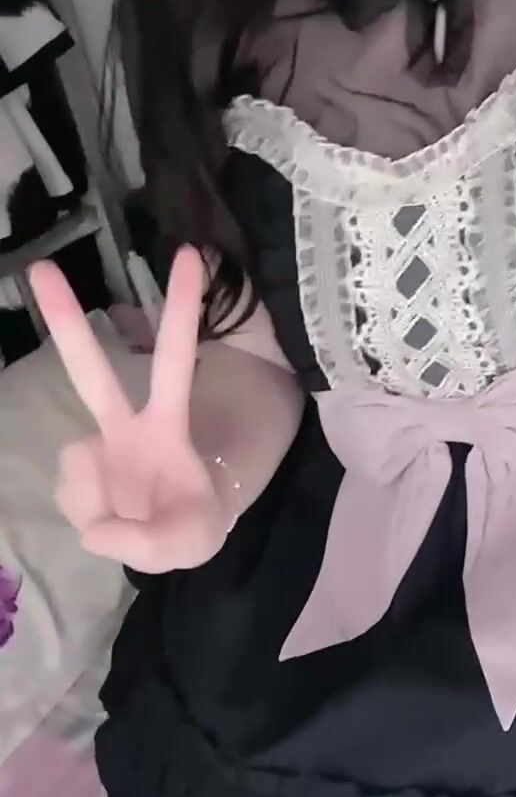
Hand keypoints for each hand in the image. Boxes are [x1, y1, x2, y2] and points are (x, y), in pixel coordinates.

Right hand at [30, 247, 228, 572]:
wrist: (172, 541)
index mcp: (166, 424)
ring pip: (74, 462)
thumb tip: (94, 529)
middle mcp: (124, 426)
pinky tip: (111, 521)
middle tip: (41, 268)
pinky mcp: (77, 479)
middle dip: (65, 320)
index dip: (180, 312)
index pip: (174, 362)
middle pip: (90, 370)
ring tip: (131, 522)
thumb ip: (145, 541)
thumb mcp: (190, 541)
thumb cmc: (193, 524)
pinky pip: (73, 502)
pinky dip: (91, 522)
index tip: (189, 255)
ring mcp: (95, 450)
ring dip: (95, 502)